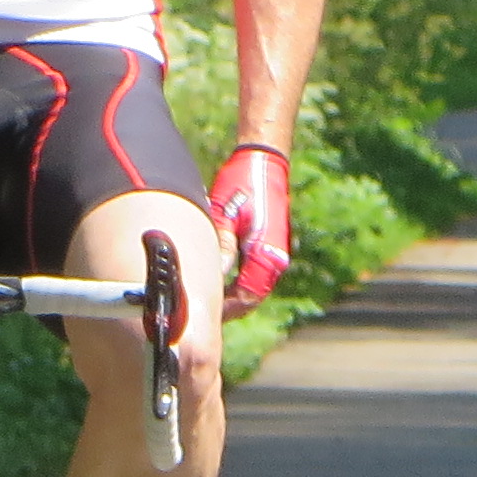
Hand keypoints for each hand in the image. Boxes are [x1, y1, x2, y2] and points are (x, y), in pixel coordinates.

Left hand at [208, 144, 291, 309]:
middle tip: (200, 310)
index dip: (224, 310)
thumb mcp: (225, 214)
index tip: (203, 313)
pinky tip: (220, 280)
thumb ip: (222, 246)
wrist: (263, 162)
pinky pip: (256, 276)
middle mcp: (275, 258)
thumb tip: (214, 277)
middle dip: (227, 307)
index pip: (245, 297)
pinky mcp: (271, 248)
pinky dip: (239, 283)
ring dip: (233, 295)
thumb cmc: (241, 183)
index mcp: (265, 252)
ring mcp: (275, 254)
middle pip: (251, 298)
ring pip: (254, 289)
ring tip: (207, 297)